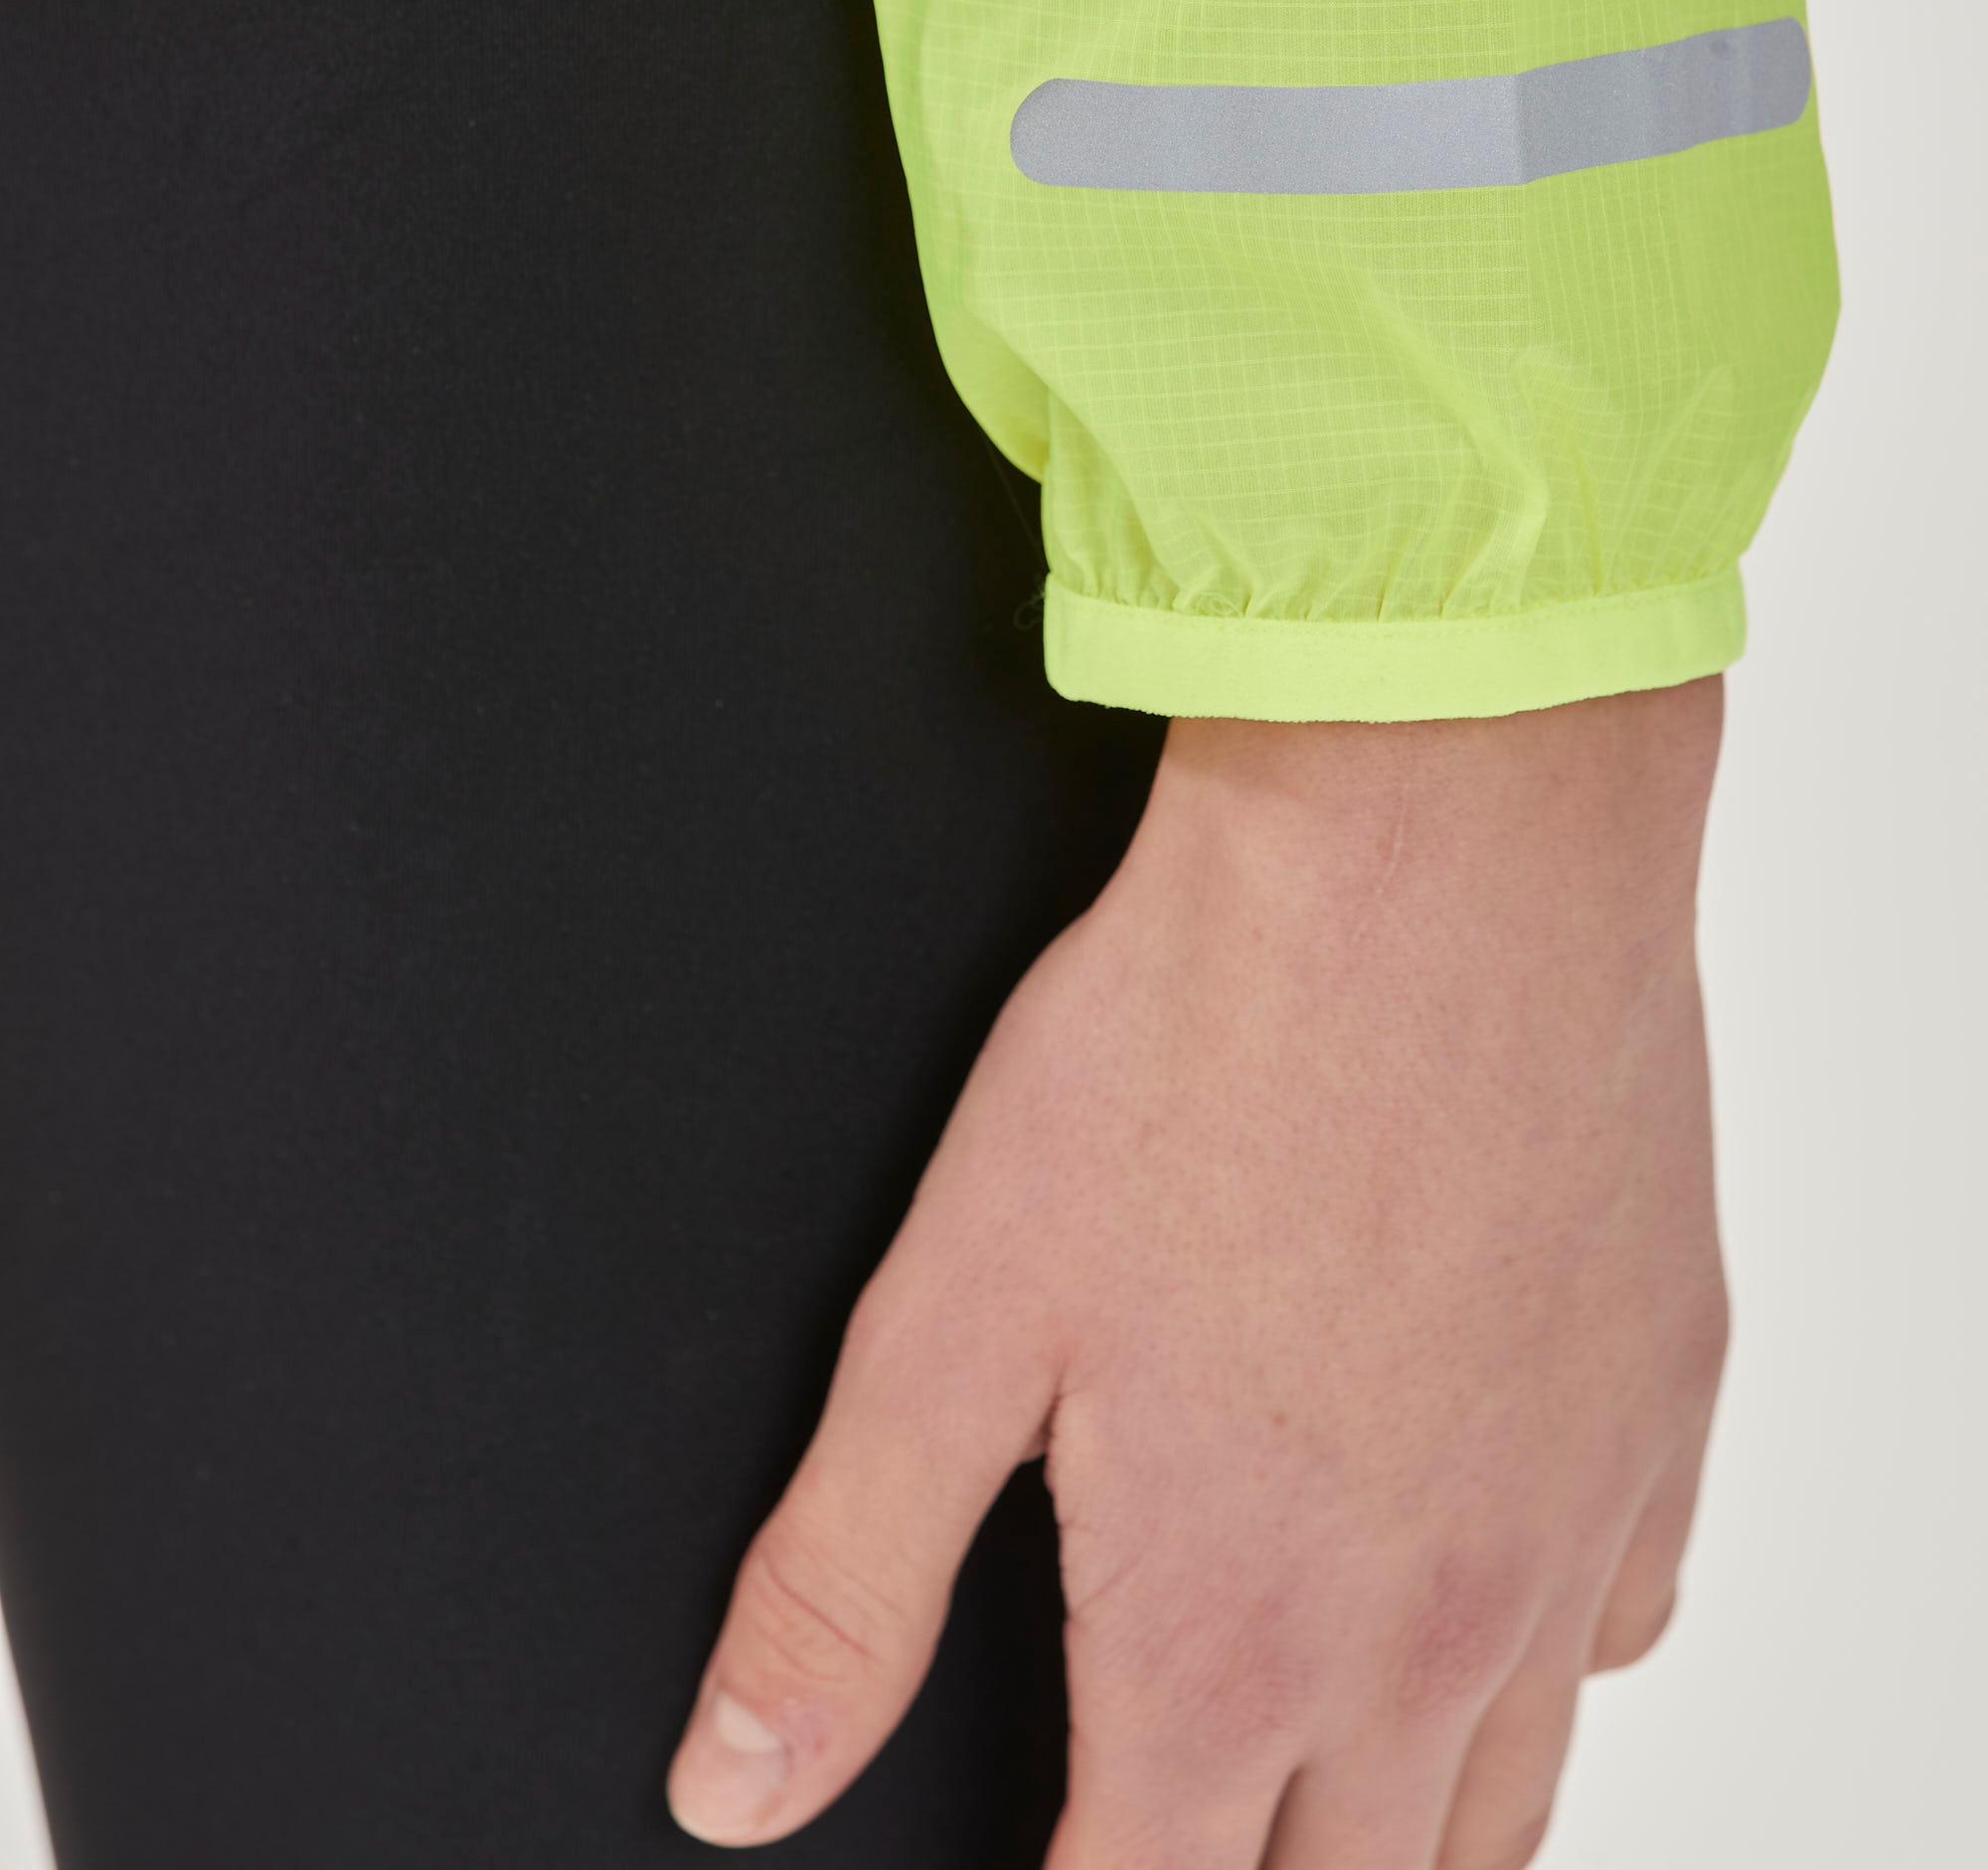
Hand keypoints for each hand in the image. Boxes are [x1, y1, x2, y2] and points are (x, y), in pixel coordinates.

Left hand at [666, 679, 1729, 1866]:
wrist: (1431, 851)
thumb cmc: (1199, 1052)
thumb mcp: (953, 1318)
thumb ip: (843, 1578)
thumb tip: (739, 1777)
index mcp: (1229, 1632)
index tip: (1049, 1868)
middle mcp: (1423, 1625)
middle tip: (1183, 1827)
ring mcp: (1568, 1525)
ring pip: (1507, 1803)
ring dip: (1401, 1831)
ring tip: (1324, 1798)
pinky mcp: (1663, 1406)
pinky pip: (1624, 1624)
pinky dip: (1544, 1657)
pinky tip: (1482, 1589)